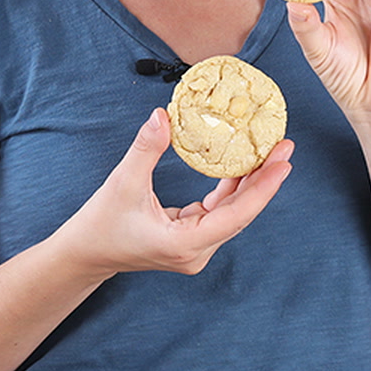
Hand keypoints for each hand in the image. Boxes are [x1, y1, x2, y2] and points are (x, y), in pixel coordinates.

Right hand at [56, 108, 292, 278]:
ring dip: (249, 185)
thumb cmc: (101, 224)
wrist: (87, 254)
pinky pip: (218, 214)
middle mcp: (197, 251)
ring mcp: (195, 249)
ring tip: (268, 155)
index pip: (236, 215)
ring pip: (232, 214)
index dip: (262, 188)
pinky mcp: (191, 241)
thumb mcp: (122, 183)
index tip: (283, 164)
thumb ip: (146, 149)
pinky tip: (237, 169)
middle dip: (263, 181)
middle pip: (241, 214)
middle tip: (283, 149)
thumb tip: (163, 117)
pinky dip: (228, 191)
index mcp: (184, 243)